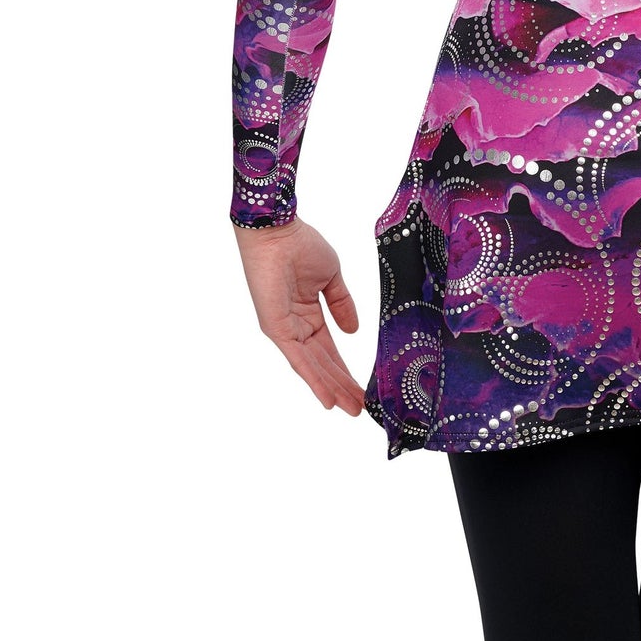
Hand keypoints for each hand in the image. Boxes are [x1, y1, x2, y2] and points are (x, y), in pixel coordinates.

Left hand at [232, 216, 365, 415]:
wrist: (278, 231)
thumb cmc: (300, 245)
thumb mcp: (331, 278)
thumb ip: (342, 305)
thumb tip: (353, 331)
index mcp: (307, 314)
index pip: (329, 349)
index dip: (345, 369)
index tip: (363, 388)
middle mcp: (295, 327)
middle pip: (322, 364)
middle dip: (342, 386)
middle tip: (361, 409)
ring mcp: (285, 330)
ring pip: (312, 367)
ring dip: (332, 389)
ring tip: (352, 409)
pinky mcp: (277, 329)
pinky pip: (298, 359)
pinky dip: (314, 380)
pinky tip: (327, 399)